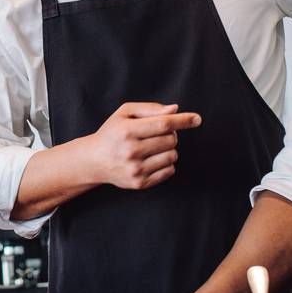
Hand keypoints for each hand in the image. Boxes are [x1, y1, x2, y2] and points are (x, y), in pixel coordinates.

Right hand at [83, 103, 202, 190]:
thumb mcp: (124, 113)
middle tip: (155, 134)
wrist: (94, 160)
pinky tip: (151, 160)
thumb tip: (175, 110)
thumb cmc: (112, 133)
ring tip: (152, 148)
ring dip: (168, 149)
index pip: (163, 124)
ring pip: (172, 155)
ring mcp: (135, 169)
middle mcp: (131, 151)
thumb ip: (150, 109)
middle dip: (170, 134)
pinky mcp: (140, 183)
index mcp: (127, 131)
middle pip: (171, 139)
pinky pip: (169, 171)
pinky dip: (166, 164)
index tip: (197, 119)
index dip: (183, 120)